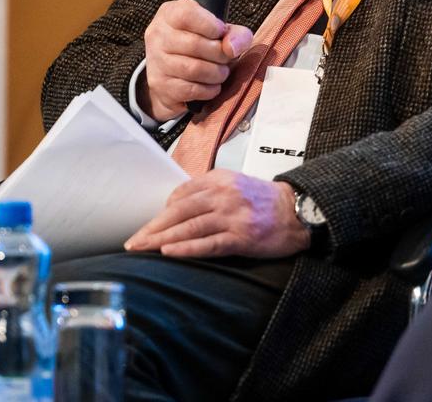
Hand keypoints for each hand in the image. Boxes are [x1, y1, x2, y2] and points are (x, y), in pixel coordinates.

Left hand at [123, 171, 310, 258]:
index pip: (181, 194)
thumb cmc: (265, 200)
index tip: (151, 225)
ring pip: (189, 227)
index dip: (162, 211)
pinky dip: (186, 248)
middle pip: (179, 210)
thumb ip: (209, 192)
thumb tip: (178, 206)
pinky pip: (208, 243)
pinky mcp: (241, 237)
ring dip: (161, 239)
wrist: (298, 211)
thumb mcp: (236, 185)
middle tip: (133, 241)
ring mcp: (232, 216)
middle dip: (152, 227)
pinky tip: (169, 252)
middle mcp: (223, 195)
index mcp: (220, 179)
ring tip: (142, 249)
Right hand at [140, 0, 252, 120]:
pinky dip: (208, 90)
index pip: (188, 15)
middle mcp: (158, 35)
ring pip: (193, 69)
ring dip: (216, 74)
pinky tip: (211, 85)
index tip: (221, 33)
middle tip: (226, 58)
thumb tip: (232, 48)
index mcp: (171, 13)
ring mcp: (156, 61)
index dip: (211, 26)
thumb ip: (235, 34)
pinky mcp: (159, 85)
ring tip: (221, 72)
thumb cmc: (201, 44)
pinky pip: (190, 90)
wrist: (174, 71)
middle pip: (194, 44)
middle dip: (220, 54)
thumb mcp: (220, 31)